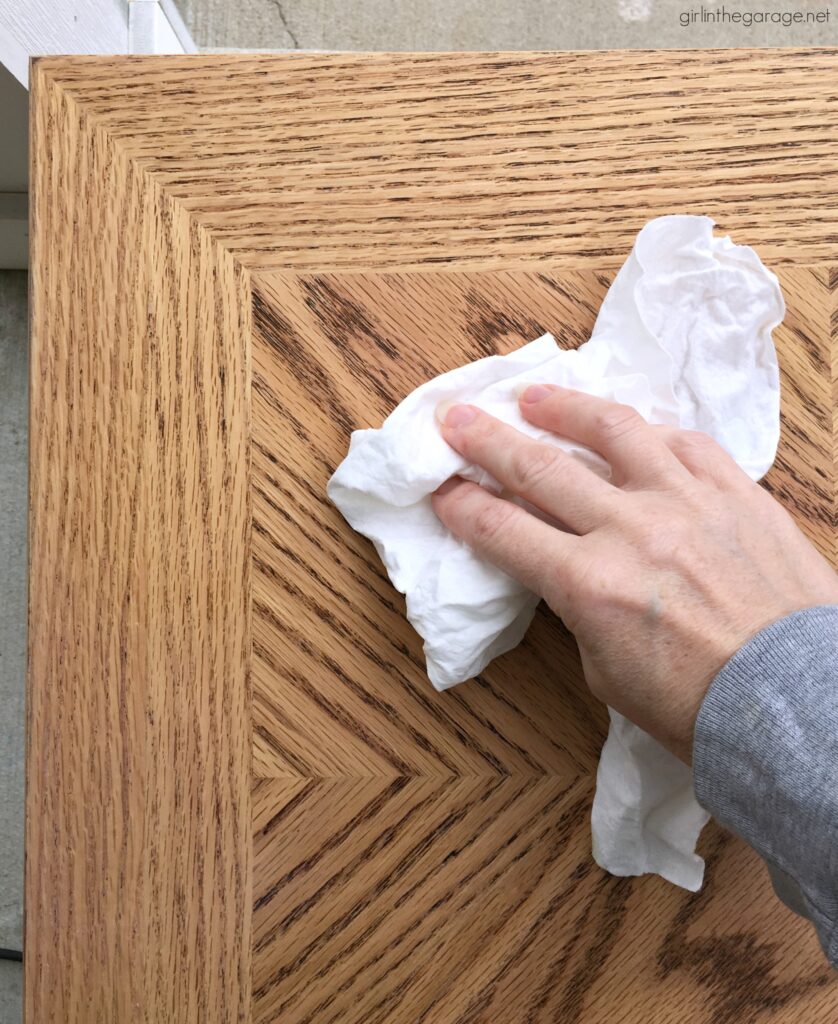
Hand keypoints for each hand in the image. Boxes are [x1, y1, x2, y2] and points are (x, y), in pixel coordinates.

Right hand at [432, 385, 837, 762]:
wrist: (795, 702)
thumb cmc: (696, 705)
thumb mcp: (606, 670)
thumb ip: (580, 607)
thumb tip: (572, 567)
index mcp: (589, 584)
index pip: (503, 530)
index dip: (461, 506)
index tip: (440, 488)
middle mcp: (631, 529)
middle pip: (539, 468)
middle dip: (485, 441)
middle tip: (455, 417)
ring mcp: (686, 501)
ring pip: (613, 431)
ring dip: (564, 409)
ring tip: (534, 396)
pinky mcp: (734, 491)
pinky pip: (684, 442)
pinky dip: (649, 432)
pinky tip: (631, 428)